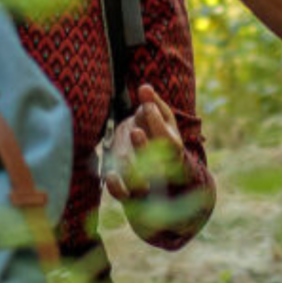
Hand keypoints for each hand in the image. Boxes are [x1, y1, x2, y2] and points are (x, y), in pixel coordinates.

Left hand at [102, 84, 186, 201]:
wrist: (151, 159)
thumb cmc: (154, 131)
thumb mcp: (158, 116)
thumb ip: (152, 102)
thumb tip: (144, 88)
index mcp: (171, 147)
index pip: (166, 137)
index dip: (156, 120)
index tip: (145, 104)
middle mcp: (159, 167)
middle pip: (156, 165)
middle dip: (144, 147)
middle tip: (135, 131)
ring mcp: (143, 179)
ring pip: (140, 183)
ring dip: (130, 169)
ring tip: (123, 154)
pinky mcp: (127, 188)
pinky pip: (123, 194)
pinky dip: (117, 188)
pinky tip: (110, 175)